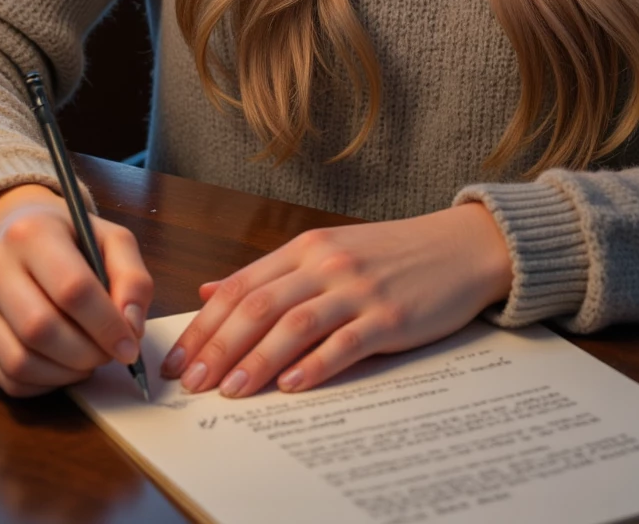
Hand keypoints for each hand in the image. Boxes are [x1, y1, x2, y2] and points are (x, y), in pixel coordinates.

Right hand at [0, 184, 153, 398]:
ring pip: (21, 362)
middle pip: (41, 329)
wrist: (15, 238)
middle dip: (86, 353)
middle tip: (110, 354)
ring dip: (66, 373)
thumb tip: (132, 328)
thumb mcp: (111, 241)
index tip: (130, 346)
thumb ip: (132, 278)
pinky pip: (8, 379)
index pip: (71, 288)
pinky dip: (45, 384)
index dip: (106, 325)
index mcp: (32, 234)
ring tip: (89, 359)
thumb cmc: (71, 241)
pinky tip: (64, 366)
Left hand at [159, 202, 511, 397]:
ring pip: (294, 325)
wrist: (459, 246)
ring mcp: (358, 289)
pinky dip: (314, 366)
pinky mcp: (389, 316)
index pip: (241, 286)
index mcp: (306, 248)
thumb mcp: (327, 251)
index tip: (179, 358)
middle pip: (259, 307)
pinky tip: (291, 386)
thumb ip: (271, 273)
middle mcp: (327, 264)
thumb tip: (212, 291)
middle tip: (192, 382)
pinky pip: (344, 343)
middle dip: (219, 347)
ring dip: (256, 361)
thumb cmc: (391, 254)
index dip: (205, 325)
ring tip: (230, 391)